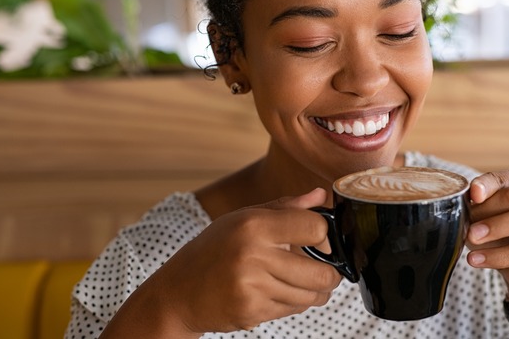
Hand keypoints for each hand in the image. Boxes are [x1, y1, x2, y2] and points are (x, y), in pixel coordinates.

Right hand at [109, 188, 341, 336]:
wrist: (178, 290)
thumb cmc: (214, 249)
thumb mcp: (243, 218)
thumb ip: (285, 207)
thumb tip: (320, 195)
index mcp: (254, 225)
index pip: (315, 228)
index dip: (326, 237)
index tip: (320, 242)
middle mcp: (253, 255)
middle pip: (321, 272)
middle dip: (330, 274)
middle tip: (324, 270)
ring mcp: (252, 287)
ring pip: (311, 296)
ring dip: (315, 292)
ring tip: (304, 283)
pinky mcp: (251, 312)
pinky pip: (292, 310)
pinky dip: (294, 304)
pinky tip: (279, 292)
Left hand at [466, 168, 508, 306]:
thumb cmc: (504, 237)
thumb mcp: (486, 220)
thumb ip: (478, 211)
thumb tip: (462, 211)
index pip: (502, 178)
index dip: (486, 185)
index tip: (473, 194)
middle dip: (488, 211)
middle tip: (467, 228)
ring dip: (498, 227)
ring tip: (472, 239)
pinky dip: (501, 255)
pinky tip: (479, 259)